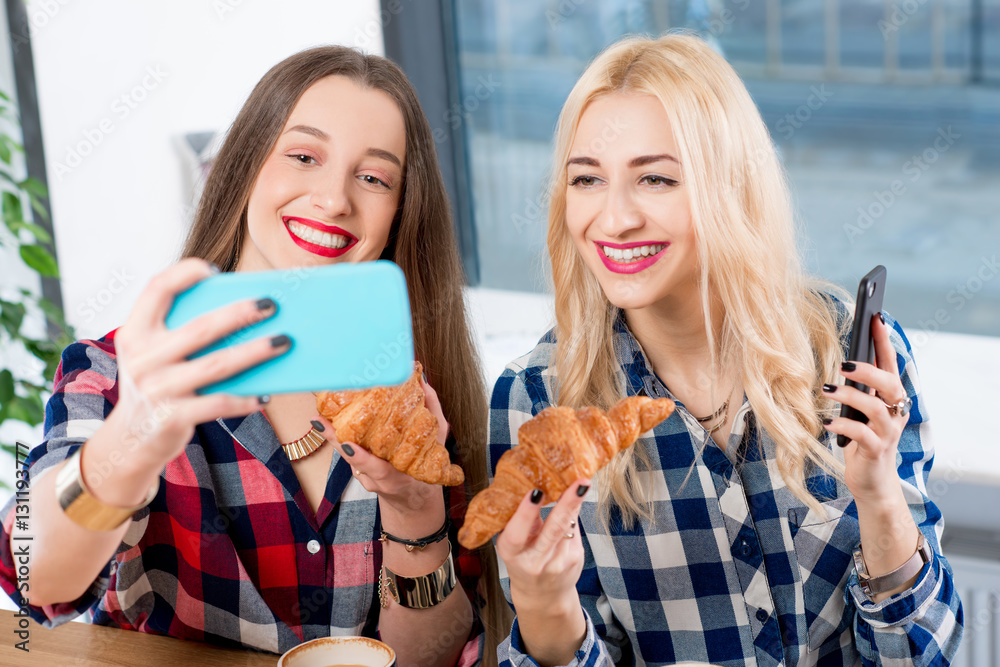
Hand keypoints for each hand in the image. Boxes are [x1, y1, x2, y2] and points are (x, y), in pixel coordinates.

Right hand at [111, 259, 289, 472]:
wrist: (129, 441)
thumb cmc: (156, 385)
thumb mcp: (153, 354)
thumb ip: (180, 332)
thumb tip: (243, 312)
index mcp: (134, 333)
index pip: (156, 289)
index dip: (185, 273)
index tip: (215, 270)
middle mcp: (142, 358)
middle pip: (200, 328)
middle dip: (240, 313)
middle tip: (271, 304)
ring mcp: (157, 389)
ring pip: (217, 365)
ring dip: (255, 352)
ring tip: (284, 342)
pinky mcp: (172, 417)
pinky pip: (219, 403)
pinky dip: (246, 399)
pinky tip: (266, 395)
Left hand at [311, 377, 449, 525]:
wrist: (416, 499)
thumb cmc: (427, 465)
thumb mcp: (438, 440)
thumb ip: (431, 411)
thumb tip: (422, 381)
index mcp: (401, 474)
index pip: (379, 469)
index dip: (362, 458)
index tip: (349, 444)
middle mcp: (380, 480)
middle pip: (354, 461)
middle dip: (336, 440)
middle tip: (321, 421)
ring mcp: (368, 480)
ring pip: (348, 458)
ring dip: (332, 438)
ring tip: (319, 419)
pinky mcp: (361, 476)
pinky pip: (349, 457)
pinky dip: (341, 441)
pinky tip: (329, 424)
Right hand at [497, 480, 589, 614]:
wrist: (543, 596)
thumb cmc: (524, 560)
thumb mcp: (513, 544)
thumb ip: (521, 522)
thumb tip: (534, 485)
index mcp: (512, 553)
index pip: (517, 533)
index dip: (526, 513)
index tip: (535, 491)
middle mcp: (536, 560)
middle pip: (554, 528)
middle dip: (567, 502)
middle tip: (579, 483)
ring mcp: (559, 562)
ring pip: (569, 525)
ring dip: (574, 502)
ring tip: (582, 483)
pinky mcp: (575, 559)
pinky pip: (575, 529)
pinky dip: (573, 512)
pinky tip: (574, 501)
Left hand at [821, 314, 908, 503]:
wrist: (873, 483)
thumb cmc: (862, 440)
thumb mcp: (860, 411)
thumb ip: (859, 390)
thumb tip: (843, 361)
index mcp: (891, 399)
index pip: (891, 365)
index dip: (884, 342)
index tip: (876, 319)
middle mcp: (895, 413)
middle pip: (890, 384)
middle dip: (869, 370)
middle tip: (844, 364)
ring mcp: (888, 433)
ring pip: (877, 408)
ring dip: (851, 396)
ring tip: (828, 390)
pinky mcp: (876, 451)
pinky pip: (862, 435)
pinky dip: (844, 426)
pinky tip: (828, 422)